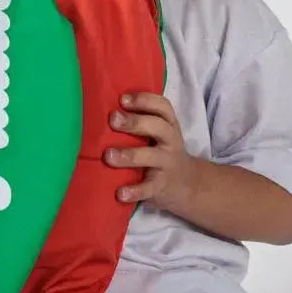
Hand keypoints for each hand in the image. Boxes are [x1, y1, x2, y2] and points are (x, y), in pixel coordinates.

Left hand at [103, 92, 198, 213]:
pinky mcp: (162, 186)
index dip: (144, 100)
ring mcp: (167, 164)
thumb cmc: (161, 150)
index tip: (123, 99)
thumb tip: (104, 106)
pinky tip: (120, 193)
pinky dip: (135, 191)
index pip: (162, 107)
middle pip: (158, 127)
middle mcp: (170, 141)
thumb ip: (140, 120)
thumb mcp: (159, 133)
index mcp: (168, 124)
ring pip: (151, 156)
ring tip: (108, 156)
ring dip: (129, 155)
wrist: (187, 184)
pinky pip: (149, 188)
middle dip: (135, 122)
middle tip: (113, 119)